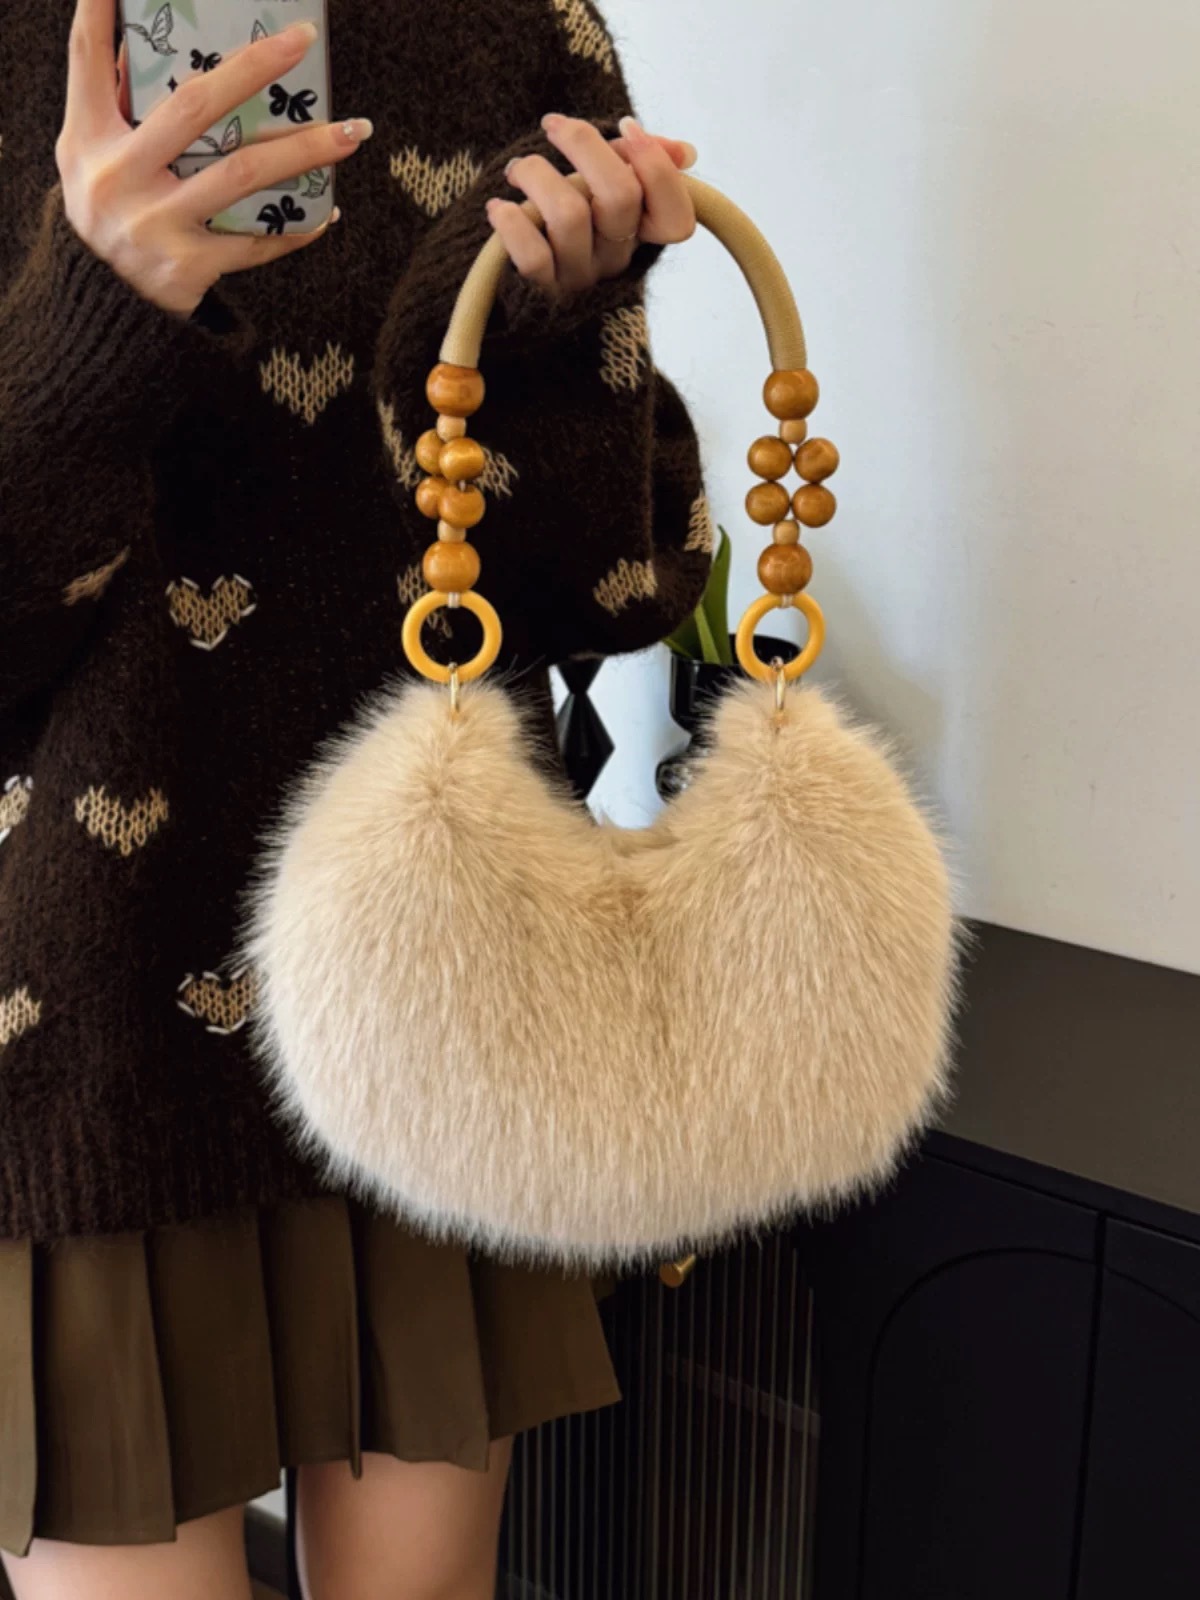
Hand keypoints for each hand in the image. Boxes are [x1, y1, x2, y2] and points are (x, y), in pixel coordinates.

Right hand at [56, 0, 370, 317]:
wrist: (102, 301)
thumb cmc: (106, 206)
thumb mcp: (89, 151)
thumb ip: (111, 97)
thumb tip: (140, 33)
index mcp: (89, 137)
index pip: (88, 58)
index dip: (100, 13)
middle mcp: (119, 177)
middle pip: (194, 107)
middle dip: (252, 67)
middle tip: (302, 40)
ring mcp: (155, 224)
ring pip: (243, 174)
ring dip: (304, 150)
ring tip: (353, 132)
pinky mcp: (188, 267)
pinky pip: (255, 242)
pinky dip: (295, 227)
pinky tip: (326, 210)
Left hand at [485, 113, 696, 293]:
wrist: (504, 269)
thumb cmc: (560, 209)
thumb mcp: (601, 181)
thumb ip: (636, 163)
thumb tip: (684, 153)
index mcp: (639, 232)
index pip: (676, 219)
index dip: (657, 169)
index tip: (625, 127)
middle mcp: (616, 257)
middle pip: (621, 196)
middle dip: (585, 146)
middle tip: (553, 126)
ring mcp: (580, 276)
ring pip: (570, 216)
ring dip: (536, 175)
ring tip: (517, 169)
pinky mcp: (542, 290)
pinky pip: (533, 256)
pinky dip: (513, 223)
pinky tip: (501, 207)